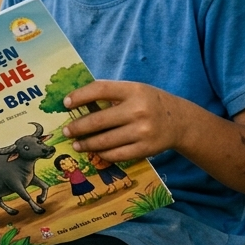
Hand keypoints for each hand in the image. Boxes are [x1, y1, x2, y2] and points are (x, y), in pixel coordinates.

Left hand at [61, 80, 182, 163]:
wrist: (179, 121)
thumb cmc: (149, 103)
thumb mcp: (134, 90)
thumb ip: (111, 94)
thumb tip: (78, 101)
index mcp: (133, 90)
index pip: (100, 90)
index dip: (80, 96)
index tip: (66, 103)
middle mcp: (138, 110)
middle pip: (98, 120)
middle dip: (78, 127)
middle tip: (67, 131)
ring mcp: (142, 131)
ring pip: (105, 141)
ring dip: (86, 144)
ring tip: (77, 144)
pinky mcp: (145, 149)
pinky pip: (116, 154)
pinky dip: (102, 154)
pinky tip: (96, 152)